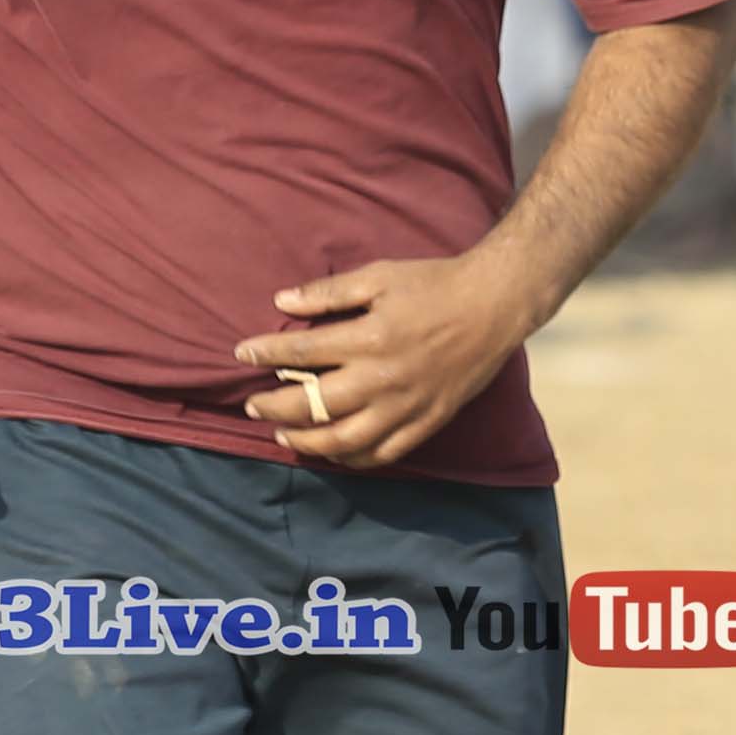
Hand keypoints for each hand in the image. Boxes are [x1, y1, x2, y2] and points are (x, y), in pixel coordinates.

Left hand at [237, 248, 548, 471]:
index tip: (242, 354)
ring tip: (282, 434)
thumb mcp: (378, 276)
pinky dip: (352, 458)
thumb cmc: (434, 284)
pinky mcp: (426, 422)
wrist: (494, 305)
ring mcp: (405, 407)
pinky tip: (333, 452)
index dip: (265, 355)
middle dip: (273, 408)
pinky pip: (383, 454)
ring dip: (305, 441)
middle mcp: (382, 379)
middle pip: (313, 406)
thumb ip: (328, 293)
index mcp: (368, 339)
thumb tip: (281, 302)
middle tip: (252, 405)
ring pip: (344, 441)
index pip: (300, 354)